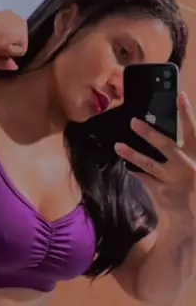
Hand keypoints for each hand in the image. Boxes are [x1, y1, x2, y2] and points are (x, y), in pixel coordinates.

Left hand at [114, 93, 195, 211]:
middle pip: (165, 145)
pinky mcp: (160, 190)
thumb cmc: (195, 178)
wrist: (195, 210)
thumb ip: (189, 146)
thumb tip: (176, 129)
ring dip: (132, 154)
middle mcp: (183, 164)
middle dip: (149, 133)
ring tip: (117, 146)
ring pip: (149, 164)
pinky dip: (135, 171)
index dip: (187, 113)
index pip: (192, 130)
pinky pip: (144, 178)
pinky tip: (124, 165)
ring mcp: (170, 178)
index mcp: (195, 153)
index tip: (179, 96)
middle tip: (133, 122)